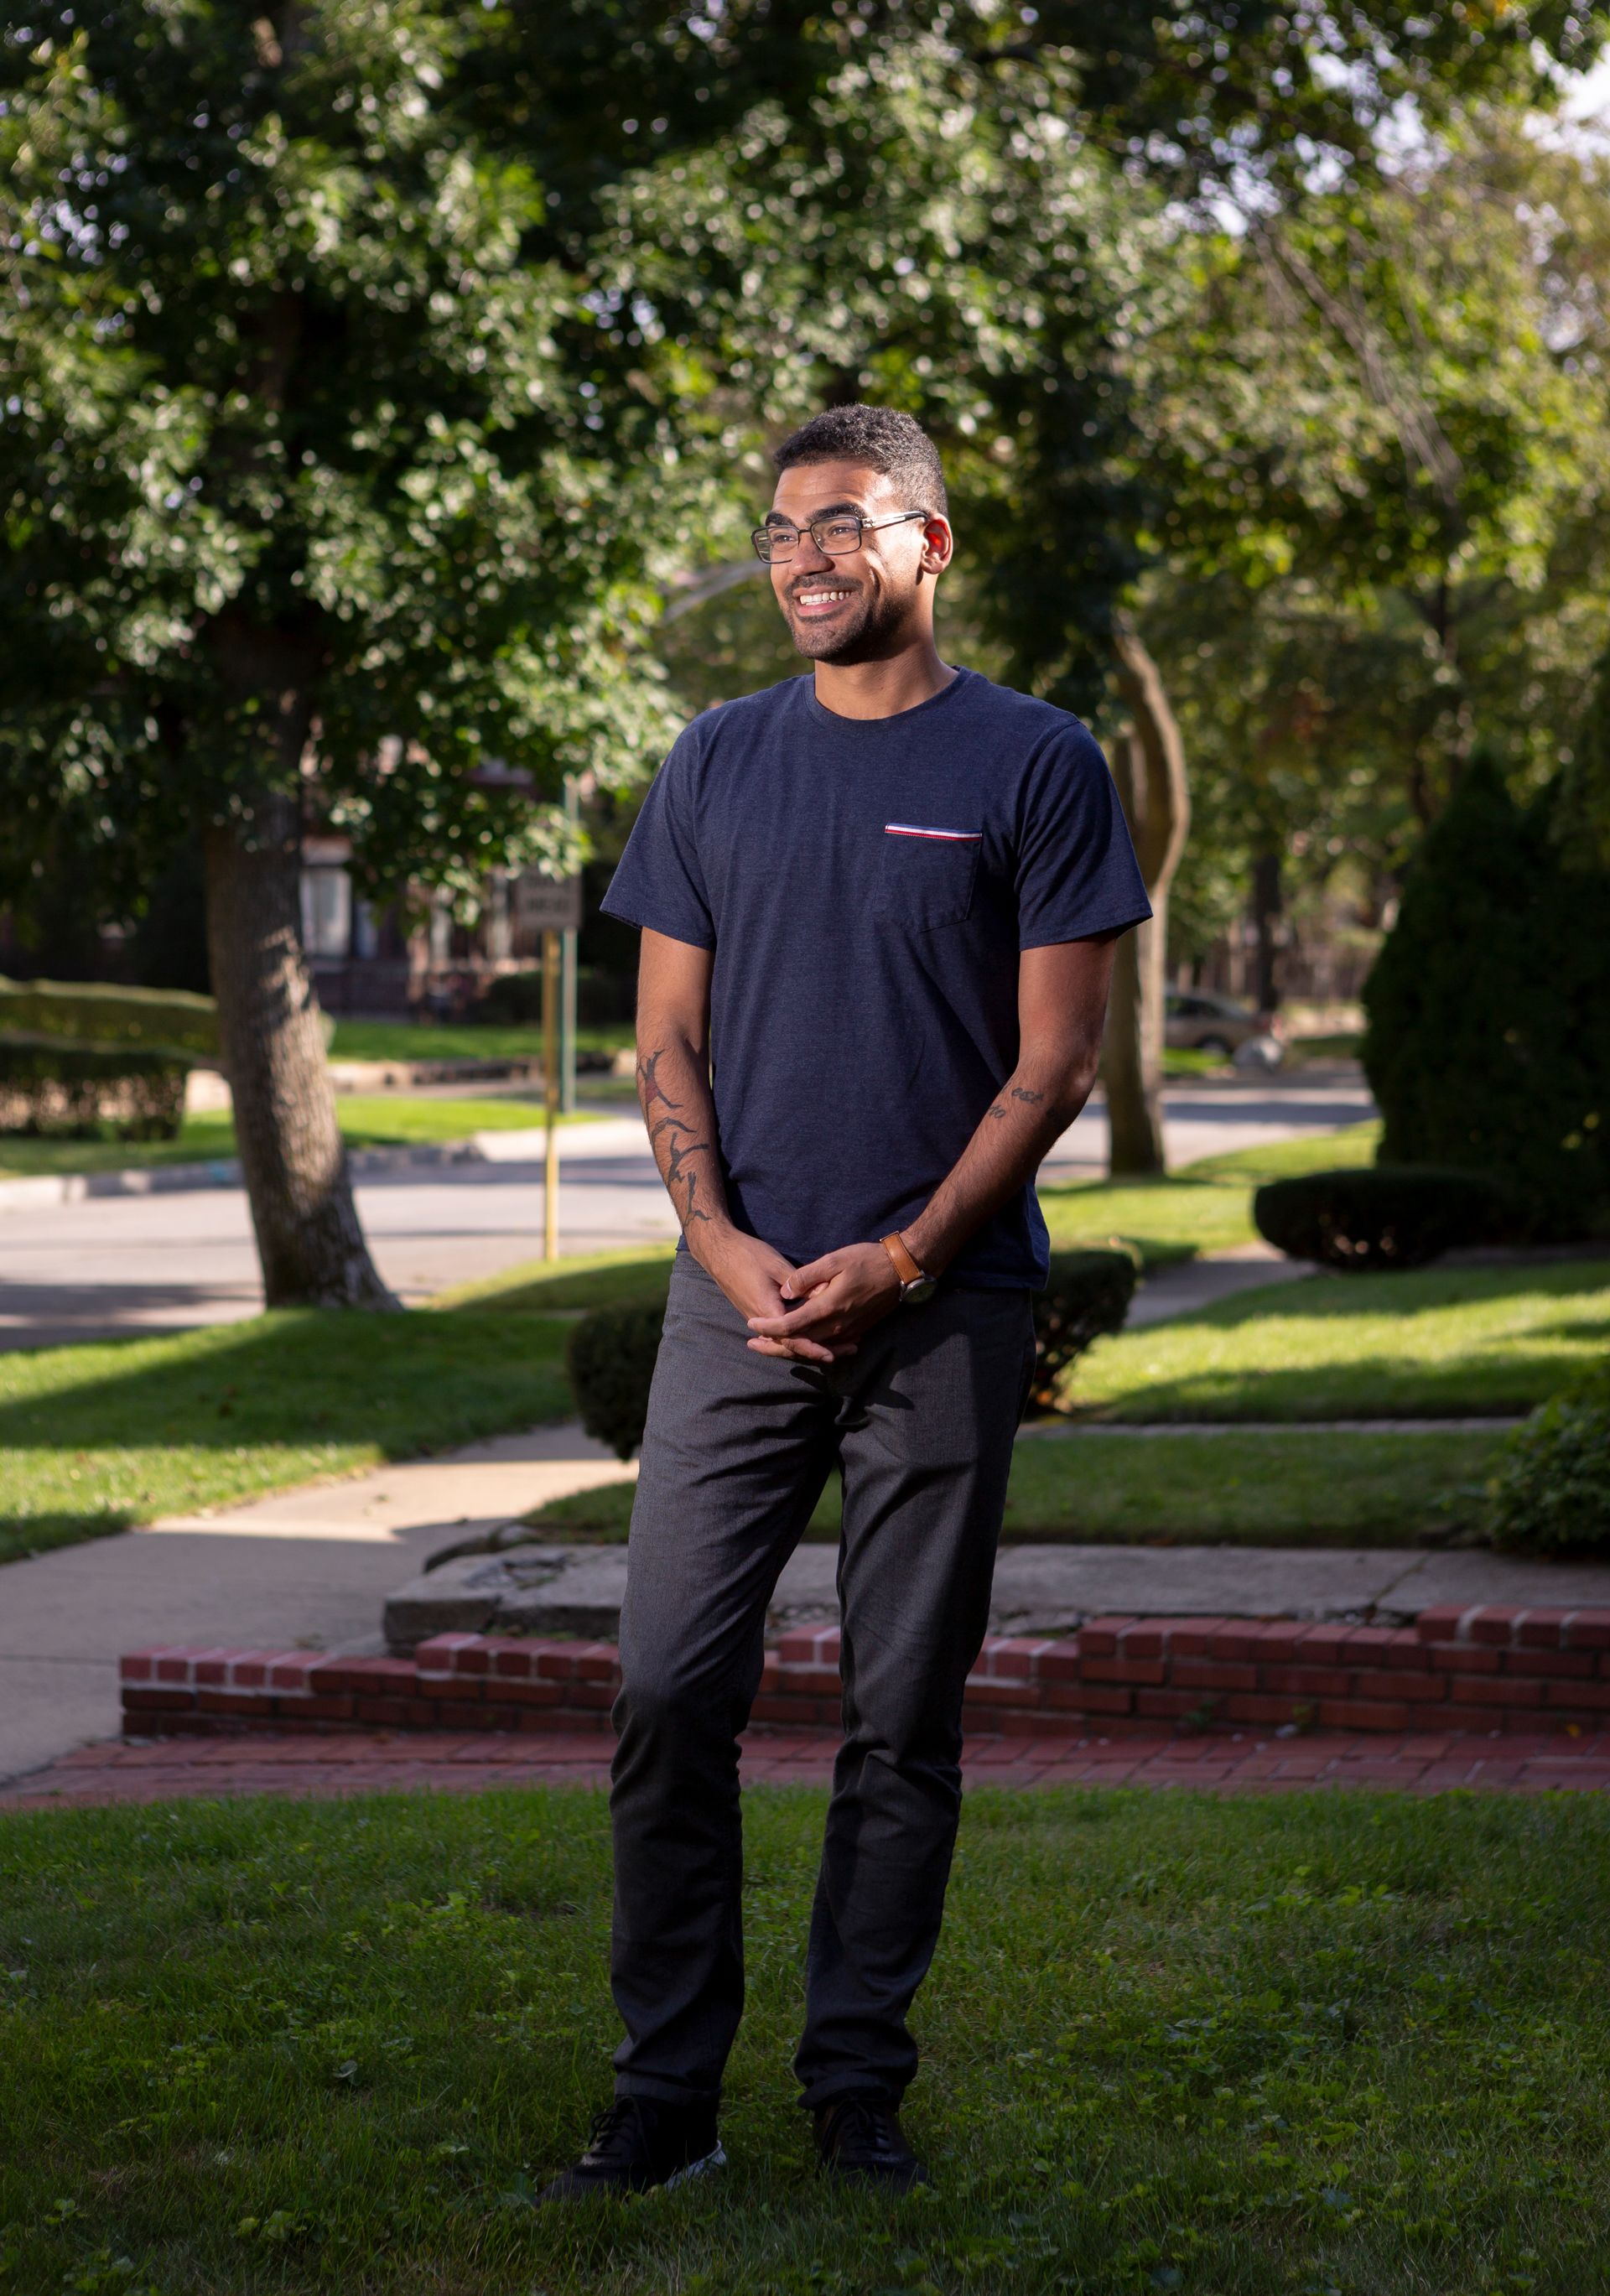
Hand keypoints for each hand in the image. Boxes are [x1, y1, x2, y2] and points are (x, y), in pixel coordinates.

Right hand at [696, 1227, 837, 1365]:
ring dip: (808, 1347)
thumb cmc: (748, 1254)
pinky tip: (813, 1338)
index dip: (813, 1348)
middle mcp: (761, 1321)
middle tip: (846, 1351)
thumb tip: (827, 1294)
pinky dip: (796, 1339)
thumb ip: (801, 1283)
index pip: (792, 1338)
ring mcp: (756, 1319)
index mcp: (767, 1310)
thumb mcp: (777, 1265)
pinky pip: (778, 1334)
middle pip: (790, 1346)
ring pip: (784, 1342)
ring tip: (836, 1349)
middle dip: (818, 1352)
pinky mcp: (756, 1314)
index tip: (832, 1354)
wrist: (718, 1251)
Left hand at [744, 1241, 901, 1360]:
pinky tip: (800, 1340)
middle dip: (773, 1344)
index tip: (750, 1323)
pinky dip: (810, 1345)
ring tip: (770, 1343)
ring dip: (790, 1347)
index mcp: (828, 1308)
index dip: (768, 1328)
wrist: (902, 1270)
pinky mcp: (856, 1330)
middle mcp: (837, 1326)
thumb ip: (806, 1276)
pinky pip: (829, 1344)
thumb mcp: (835, 1260)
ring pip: (813, 1347)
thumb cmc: (868, 1260)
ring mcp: (848, 1331)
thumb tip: (784, 1291)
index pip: (790, 1326)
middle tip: (752, 1342)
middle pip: (799, 1344)